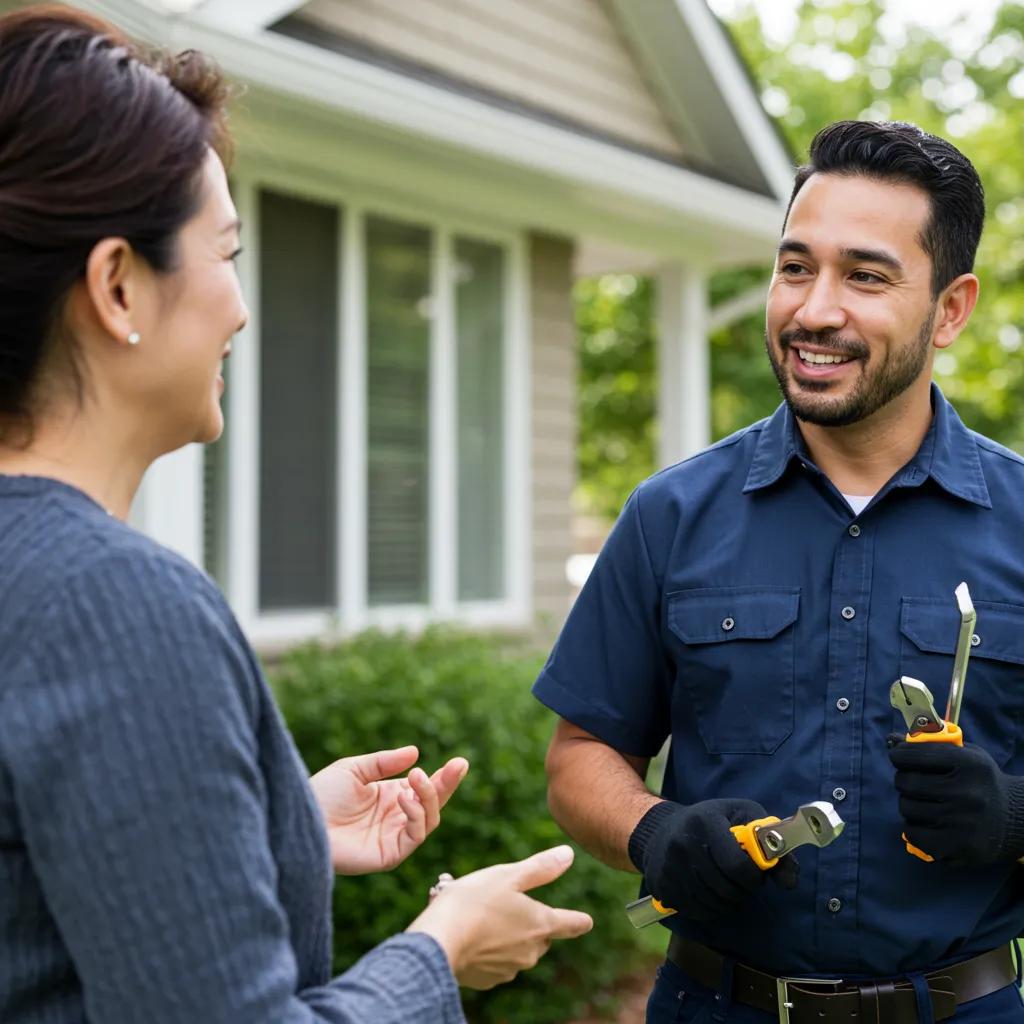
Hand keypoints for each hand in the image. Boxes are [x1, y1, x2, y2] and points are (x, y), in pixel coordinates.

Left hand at [309, 746, 467, 874]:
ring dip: (429, 797)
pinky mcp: (389, 855)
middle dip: (447, 785)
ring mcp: (393, 838)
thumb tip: (416, 753)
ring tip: (415, 779)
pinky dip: (416, 815)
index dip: (444, 777)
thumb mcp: (355, 769)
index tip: (460, 763)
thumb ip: (385, 762)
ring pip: (429, 820)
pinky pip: (414, 837)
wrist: (301, 819)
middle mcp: (396, 819)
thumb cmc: (321, 795)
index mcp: (390, 798)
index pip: (425, 789)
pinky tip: (403, 798)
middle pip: (434, 804)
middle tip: (457, 765)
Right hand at [407, 845, 593, 988]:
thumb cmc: (474, 902)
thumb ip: (541, 867)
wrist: (439, 941)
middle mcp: (531, 951)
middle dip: (528, 922)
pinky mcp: (488, 980)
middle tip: (501, 903)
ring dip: (505, 935)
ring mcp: (510, 969)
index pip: (571, 924)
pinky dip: (488, 950)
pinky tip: (469, 936)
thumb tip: (568, 854)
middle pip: (540, 936)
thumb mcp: (508, 875)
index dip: (579, 920)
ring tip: (478, 916)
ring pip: (516, 949)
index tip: (586, 921)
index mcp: (540, 924)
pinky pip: (495, 962)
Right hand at [627, 798, 798, 922]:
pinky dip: (710, 909)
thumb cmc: (713, 822)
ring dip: (728, 902)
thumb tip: (790, 881)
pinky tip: (711, 894)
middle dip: (742, 890)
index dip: (753, 877)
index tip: (755, 873)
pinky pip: (696, 912)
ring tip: (728, 887)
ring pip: (712, 904)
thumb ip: (772, 845)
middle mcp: (683, 843)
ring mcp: (669, 866)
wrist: (663, 831)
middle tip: (742, 881)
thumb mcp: (745, 817)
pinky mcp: (662, 886)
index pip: (736, 865)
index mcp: (706, 821)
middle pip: (726, 889)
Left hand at [888, 737, 1023, 865]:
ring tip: (924, 802)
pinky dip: (913, 827)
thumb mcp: (965, 755)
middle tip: (912, 782)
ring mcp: (962, 822)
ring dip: (909, 803)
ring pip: (906, 807)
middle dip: (903, 780)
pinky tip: (927, 822)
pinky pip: (912, 833)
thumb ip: (931, 745)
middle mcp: (967, 793)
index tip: (899, 757)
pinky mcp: (957, 846)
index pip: (914, 754)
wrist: (1017, 820)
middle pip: (906, 782)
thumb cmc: (981, 782)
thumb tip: (892, 739)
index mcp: (968, 765)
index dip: (900, 754)